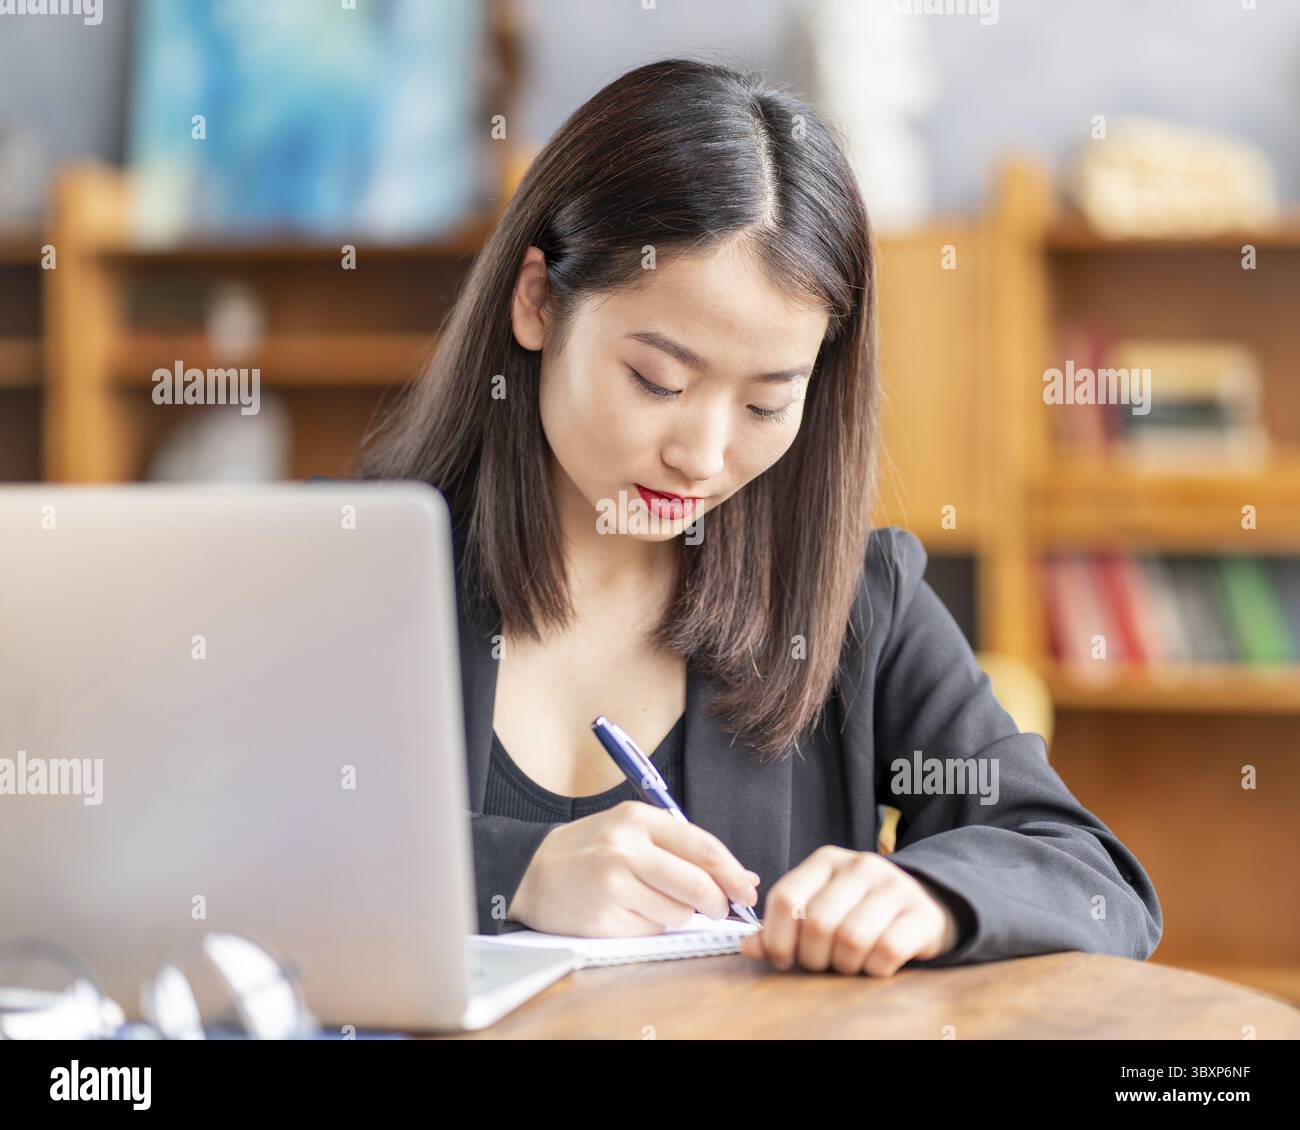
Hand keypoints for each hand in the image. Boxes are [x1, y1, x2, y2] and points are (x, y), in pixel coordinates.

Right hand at [508, 800, 760, 935]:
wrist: (530, 871)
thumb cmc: (588, 850)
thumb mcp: (630, 830)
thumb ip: (682, 848)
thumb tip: (739, 877)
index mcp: (637, 819)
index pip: (702, 845)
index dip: (732, 871)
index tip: (746, 888)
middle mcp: (625, 849)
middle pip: (697, 884)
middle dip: (717, 902)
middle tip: (719, 907)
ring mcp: (613, 885)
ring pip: (678, 912)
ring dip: (679, 914)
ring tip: (652, 899)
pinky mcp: (603, 919)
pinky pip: (651, 930)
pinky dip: (652, 925)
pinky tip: (630, 911)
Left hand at [739, 846, 960, 974]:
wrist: (926, 904)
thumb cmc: (860, 910)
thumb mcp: (820, 907)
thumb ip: (783, 926)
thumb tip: (750, 947)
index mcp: (826, 860)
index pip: (785, 896)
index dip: (776, 937)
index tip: (782, 959)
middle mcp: (860, 866)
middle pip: (817, 923)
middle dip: (812, 957)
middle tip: (820, 963)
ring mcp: (894, 887)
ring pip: (851, 939)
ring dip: (844, 965)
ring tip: (847, 963)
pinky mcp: (922, 914)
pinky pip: (886, 952)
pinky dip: (874, 969)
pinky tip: (874, 965)